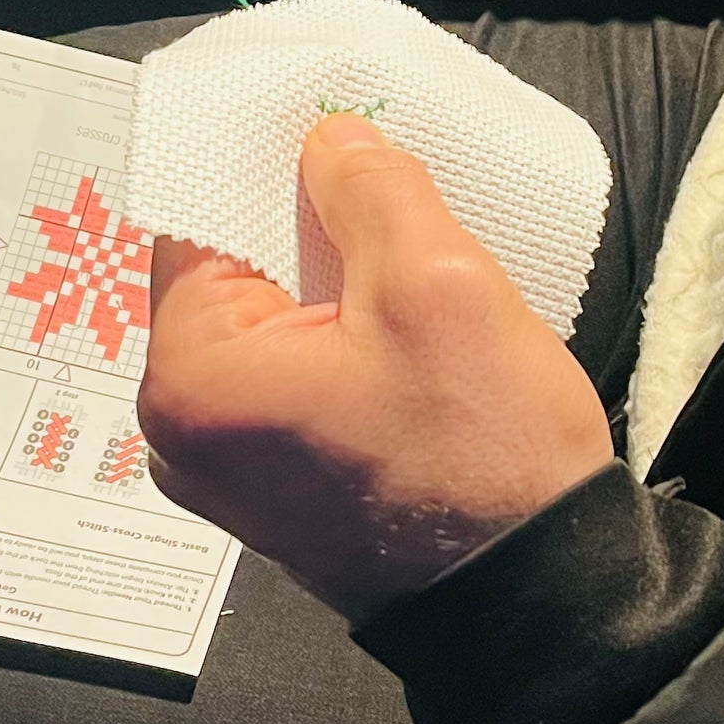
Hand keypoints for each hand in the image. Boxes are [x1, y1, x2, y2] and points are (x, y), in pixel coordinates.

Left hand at [138, 116, 610, 623]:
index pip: (198, 221)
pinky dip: (342, 333)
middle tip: (379, 178)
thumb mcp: (437, 284)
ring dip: (334, 277)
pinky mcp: (284, 483)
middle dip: (304, 222)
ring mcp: (233, 465)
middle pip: (232, 272)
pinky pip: (296, 372)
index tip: (320, 124)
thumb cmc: (481, 462)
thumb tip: (329, 140)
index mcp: (192, 378)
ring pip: (272, 320)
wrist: (536, 599)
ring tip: (407, 246)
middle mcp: (187, 430)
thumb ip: (370, 190)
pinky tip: (404, 316)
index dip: (265, 163)